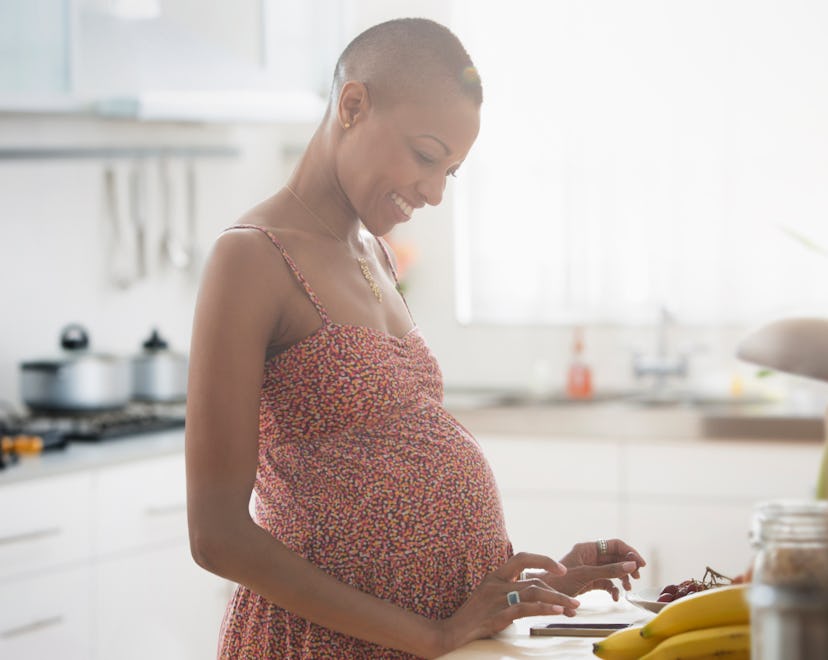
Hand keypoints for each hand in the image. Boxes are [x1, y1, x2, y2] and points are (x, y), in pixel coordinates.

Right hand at [433, 552, 578, 655]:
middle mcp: (496, 583)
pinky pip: (525, 608)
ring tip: (573, 606)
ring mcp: (496, 599)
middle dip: (557, 588)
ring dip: (557, 599)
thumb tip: (534, 591)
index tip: (560, 569)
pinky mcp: (497, 615)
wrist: (451, 632)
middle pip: (533, 578)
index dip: (543, 560)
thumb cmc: (473, 617)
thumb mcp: (489, 597)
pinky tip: (556, 610)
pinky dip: (543, 607)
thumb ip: (507, 590)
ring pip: (533, 591)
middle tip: (575, 600)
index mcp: (494, 576)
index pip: (522, 558)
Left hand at [533, 539, 645, 604]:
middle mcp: (590, 557)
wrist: (543, 596)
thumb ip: (609, 570)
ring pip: (613, 570)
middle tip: (636, 578)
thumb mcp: (586, 575)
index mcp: (588, 549)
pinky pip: (606, 582)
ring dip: (622, 578)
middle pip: (616, 557)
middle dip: (627, 567)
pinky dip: (613, 589)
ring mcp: (590, 569)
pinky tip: (615, 597)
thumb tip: (631, 565)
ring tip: (628, 588)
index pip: (615, 545)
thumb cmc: (559, 581)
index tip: (641, 564)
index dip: (630, 552)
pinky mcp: (589, 582)